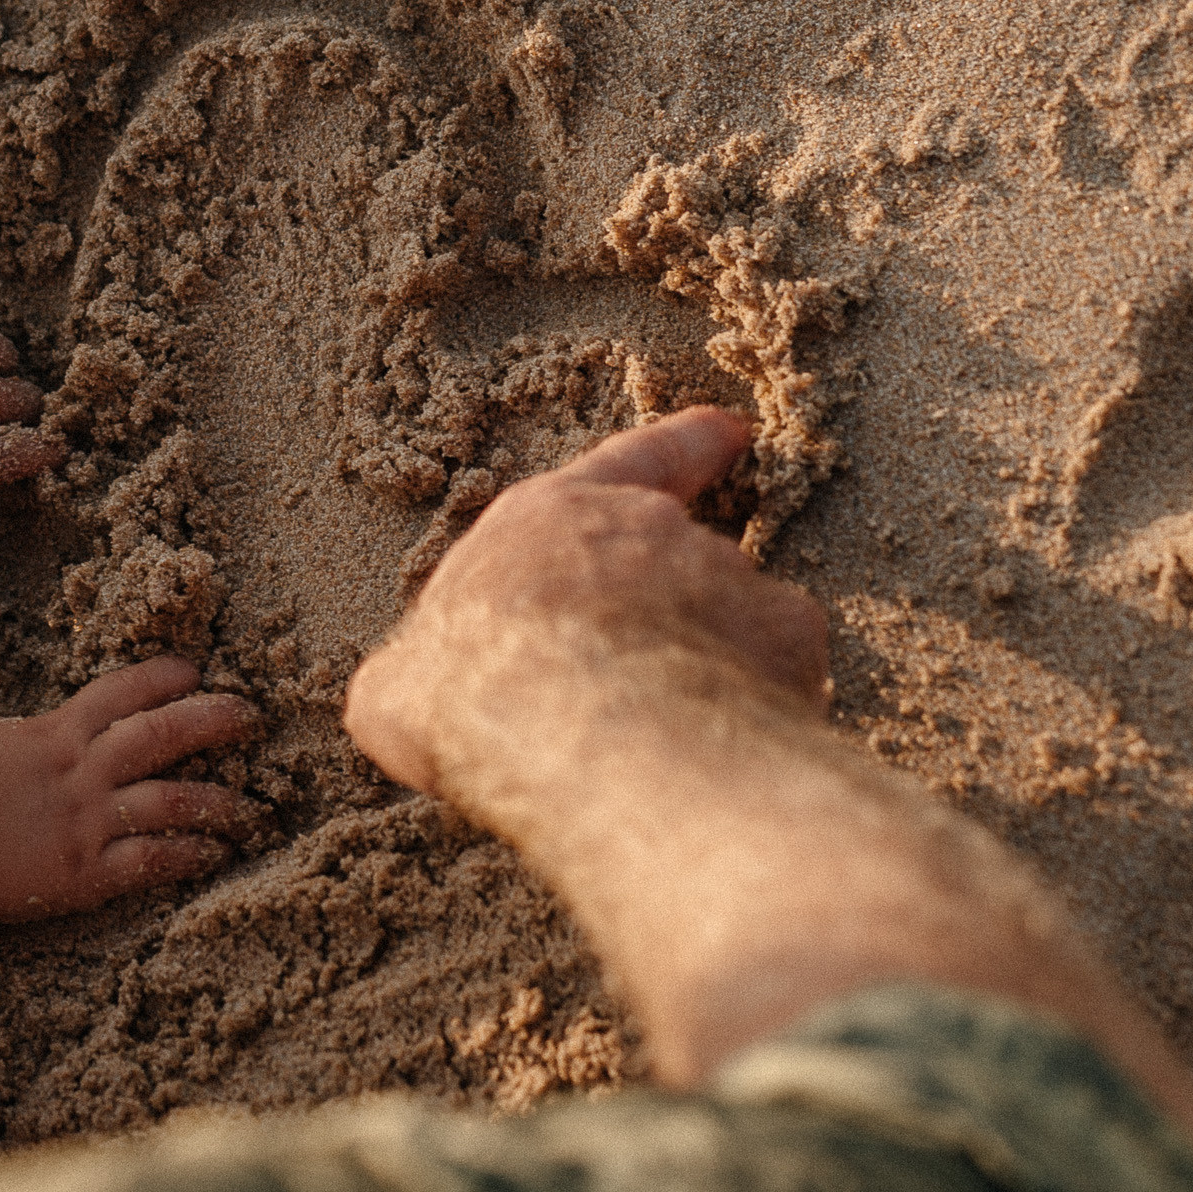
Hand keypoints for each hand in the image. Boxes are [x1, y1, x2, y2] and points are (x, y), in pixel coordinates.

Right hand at [0, 629, 258, 923]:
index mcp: (54, 734)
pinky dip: (187, 856)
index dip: (161, 678)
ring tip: (250, 807)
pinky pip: (152, 860)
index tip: (194, 670)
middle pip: (163, 735)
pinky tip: (213, 855)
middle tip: (252, 715)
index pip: (121, 693)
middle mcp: (82, 772)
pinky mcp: (86, 873)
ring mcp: (88, 822)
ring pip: (173, 802)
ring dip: (217, 802)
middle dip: (212, 720)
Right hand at [346, 408, 829, 796]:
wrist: (566, 725)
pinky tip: (724, 758)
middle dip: (675, 617)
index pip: (628, 461)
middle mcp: (652, 530)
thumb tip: (411, 698)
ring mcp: (730, 576)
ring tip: (670, 745)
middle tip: (645, 688)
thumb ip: (429, 672)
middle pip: (684, 562)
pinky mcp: (789, 637)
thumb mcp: (404, 682)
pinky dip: (765, 710)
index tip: (728, 433)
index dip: (678, 447)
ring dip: (714, 671)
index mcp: (553, 518)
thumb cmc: (468, 686)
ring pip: (738, 624)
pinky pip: (787, 675)